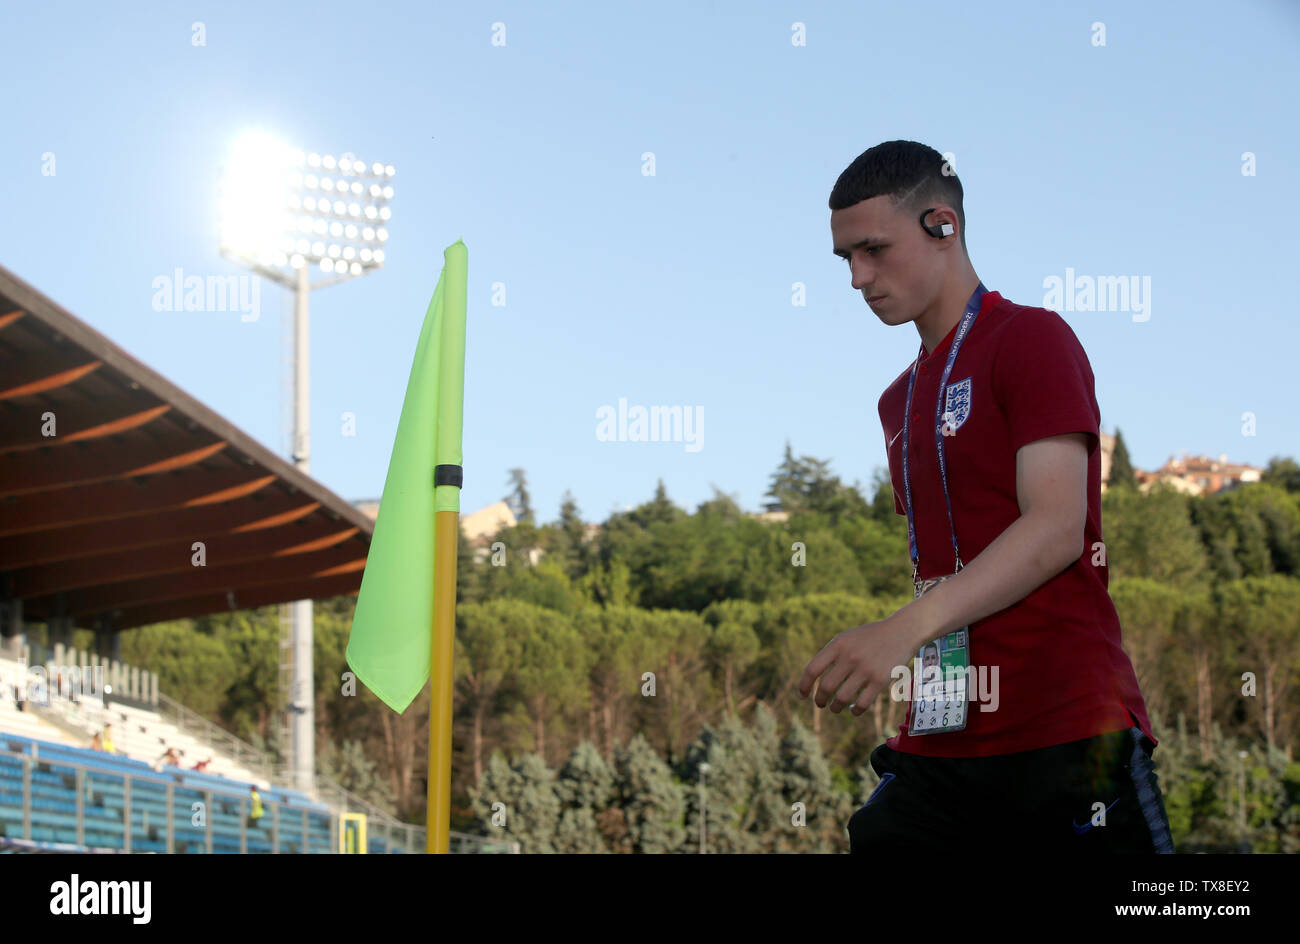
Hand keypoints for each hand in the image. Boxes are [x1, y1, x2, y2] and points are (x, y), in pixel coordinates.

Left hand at [797, 614, 920, 716]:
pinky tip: (853, 710)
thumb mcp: (846, 638)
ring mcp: (865, 669)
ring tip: (835, 708)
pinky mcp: (880, 680)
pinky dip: (855, 711)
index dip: (804, 685)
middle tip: (821, 704)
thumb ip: (830, 655)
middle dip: (820, 700)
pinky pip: (863, 704)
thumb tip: (812, 678)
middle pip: (826, 687)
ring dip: (835, 707)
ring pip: (842, 698)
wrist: (901, 631)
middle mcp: (850, 657)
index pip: (812, 669)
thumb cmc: (870, 637)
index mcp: (838, 645)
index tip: (802, 695)